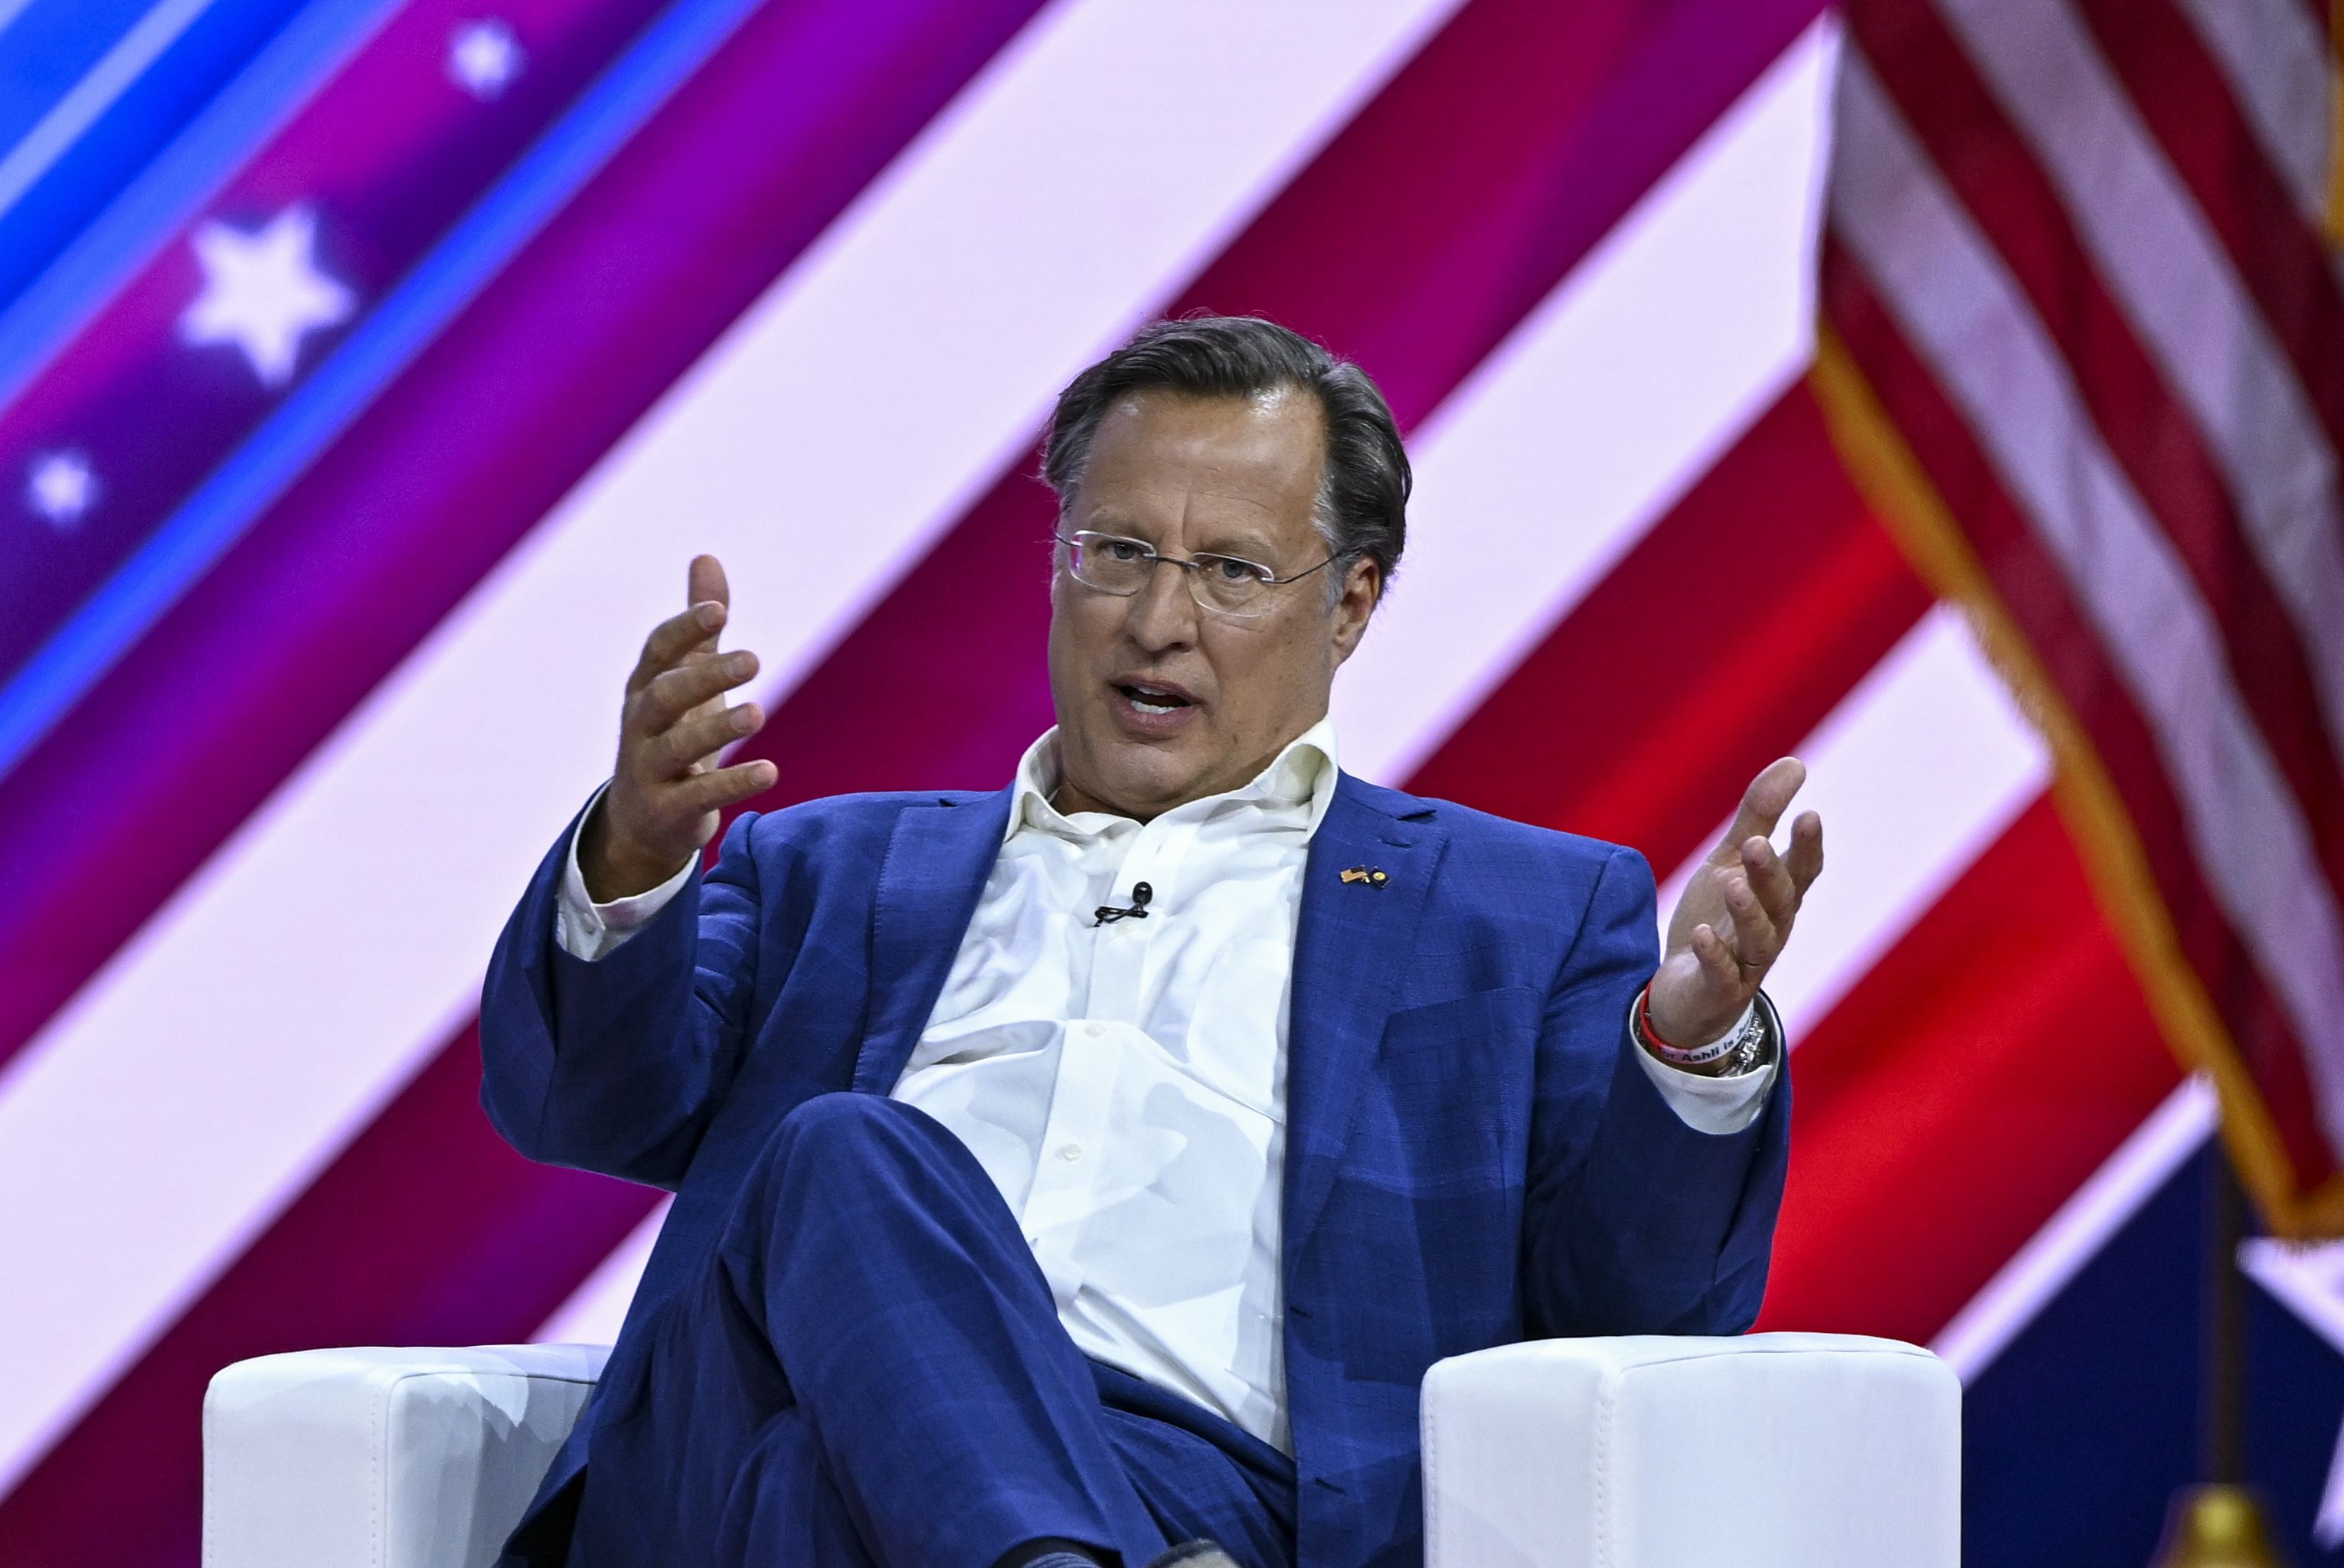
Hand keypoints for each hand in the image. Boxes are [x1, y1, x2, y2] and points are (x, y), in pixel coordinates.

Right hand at [579, 555, 777, 898]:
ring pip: (676, 746)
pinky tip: (771, 771)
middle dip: (705, 676)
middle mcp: (640, 725)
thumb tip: (705, 556)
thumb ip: (699, 629)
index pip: (657, 652)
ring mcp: (648, 770)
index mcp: (645, 688)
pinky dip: (732, 784)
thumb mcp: (684, 680)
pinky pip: (697, 796)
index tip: (718, 609)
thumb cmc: (671, 736)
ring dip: (718, 728)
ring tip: (759, 712)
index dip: (683, 629)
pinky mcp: (666, 810)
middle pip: (664, 695)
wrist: (643, 822)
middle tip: (754, 659)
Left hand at [1645, 758, 1824, 1054]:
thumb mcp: (1730, 861)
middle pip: (1781, 902)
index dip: (1808, 846)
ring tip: (1732, 884)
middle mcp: (1771, 929)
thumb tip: (1796, 763)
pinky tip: (1702, 934)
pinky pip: (1721, 974)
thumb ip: (1759, 816)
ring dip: (1746, 912)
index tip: (1809, 815)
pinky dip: (1714, 955)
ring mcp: (1747, 963)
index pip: (1802, 871)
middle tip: (1757, 844)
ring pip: (1757, 939)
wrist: (1687, 992)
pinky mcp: (1718, 990)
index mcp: (1778, 898)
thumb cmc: (1717, 919)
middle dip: (1771, 873)